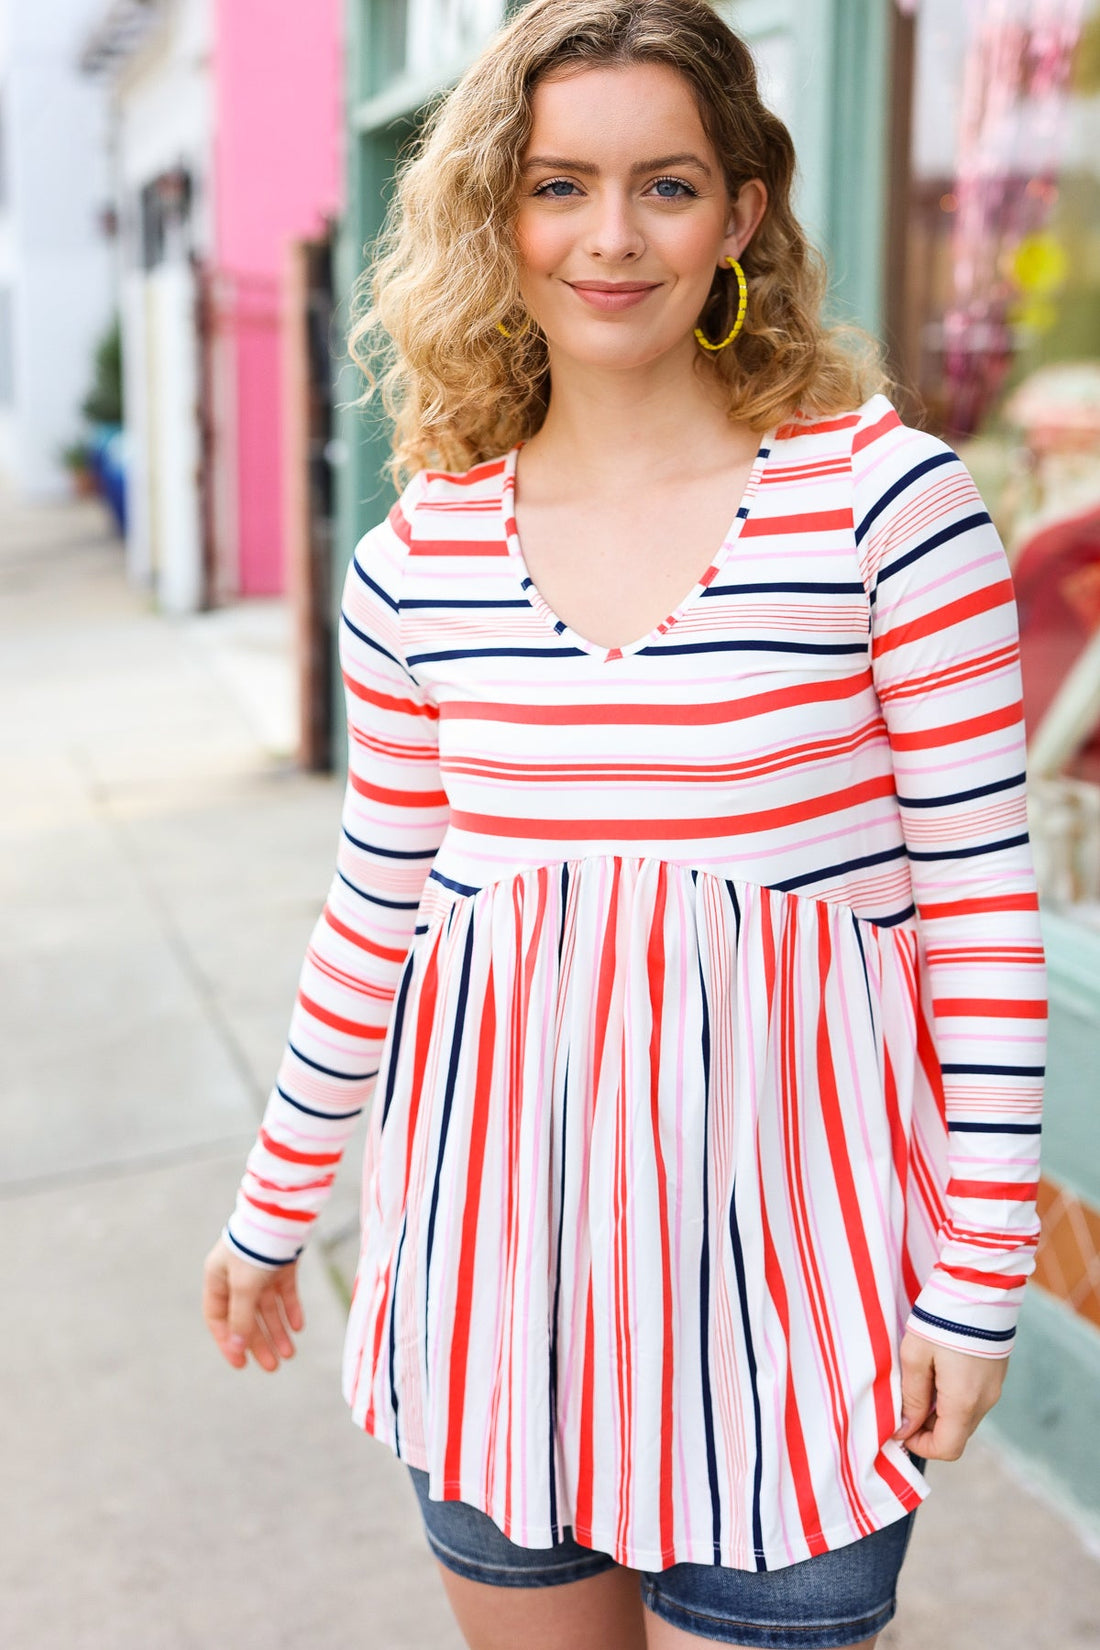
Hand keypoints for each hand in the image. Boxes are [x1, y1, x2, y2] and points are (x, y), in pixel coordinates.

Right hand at [202, 1234, 304, 1371]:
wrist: (281, 1214)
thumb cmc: (255, 1248)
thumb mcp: (244, 1286)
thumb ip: (241, 1317)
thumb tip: (236, 1347)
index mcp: (218, 1278)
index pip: (219, 1318)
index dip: (229, 1342)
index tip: (242, 1364)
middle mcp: (236, 1275)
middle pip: (246, 1317)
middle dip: (260, 1342)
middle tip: (273, 1366)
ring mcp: (260, 1269)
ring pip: (267, 1307)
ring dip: (278, 1330)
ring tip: (290, 1354)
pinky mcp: (281, 1263)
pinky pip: (284, 1292)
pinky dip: (290, 1309)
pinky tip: (298, 1327)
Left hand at [893, 1328, 1008, 1459]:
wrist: (979, 1286)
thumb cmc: (941, 1319)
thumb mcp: (915, 1356)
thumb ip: (911, 1397)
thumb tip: (906, 1429)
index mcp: (963, 1401)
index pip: (947, 1449)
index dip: (920, 1446)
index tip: (901, 1427)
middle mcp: (985, 1401)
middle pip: (956, 1435)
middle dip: (928, 1428)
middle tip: (906, 1401)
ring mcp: (994, 1388)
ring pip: (965, 1418)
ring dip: (941, 1412)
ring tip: (922, 1379)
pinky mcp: (996, 1375)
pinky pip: (974, 1400)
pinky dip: (955, 1397)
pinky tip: (940, 1370)